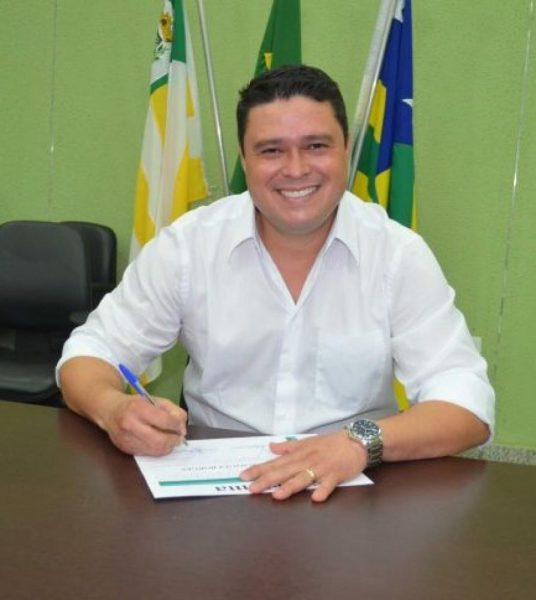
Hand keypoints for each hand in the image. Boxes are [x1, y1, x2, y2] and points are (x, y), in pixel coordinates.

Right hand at [99, 390, 187, 455]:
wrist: (109, 410)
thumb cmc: (135, 404)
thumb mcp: (155, 400)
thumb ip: (172, 410)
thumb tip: (181, 427)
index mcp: (137, 407)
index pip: (163, 421)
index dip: (177, 425)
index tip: (181, 426)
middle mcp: (130, 424)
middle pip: (159, 440)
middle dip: (174, 440)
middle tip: (179, 437)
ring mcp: (126, 439)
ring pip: (154, 450)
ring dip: (168, 447)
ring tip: (171, 440)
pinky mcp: (125, 449)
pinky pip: (147, 453)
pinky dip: (158, 450)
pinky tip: (160, 443)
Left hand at [240, 431, 366, 501]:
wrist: (356, 440)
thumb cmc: (331, 443)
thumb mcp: (307, 442)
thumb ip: (289, 447)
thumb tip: (271, 447)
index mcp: (299, 454)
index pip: (275, 463)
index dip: (259, 469)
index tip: (244, 476)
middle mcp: (307, 460)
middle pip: (285, 471)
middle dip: (267, 480)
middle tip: (252, 488)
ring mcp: (321, 468)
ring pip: (303, 478)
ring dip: (290, 486)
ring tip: (277, 495)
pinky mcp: (336, 474)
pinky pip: (329, 483)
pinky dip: (323, 490)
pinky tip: (316, 498)